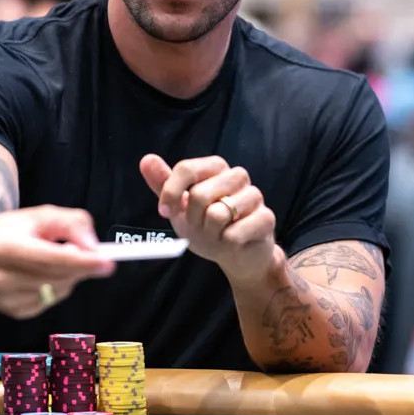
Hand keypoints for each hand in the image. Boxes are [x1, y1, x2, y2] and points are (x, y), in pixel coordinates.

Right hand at [0, 206, 115, 318]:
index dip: (79, 260)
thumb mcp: (36, 216)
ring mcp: (6, 299)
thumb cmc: (6, 232)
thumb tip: (94, 245)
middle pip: (56, 275)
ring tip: (56, 258)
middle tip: (100, 256)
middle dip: (83, 266)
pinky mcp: (15, 312)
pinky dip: (59, 286)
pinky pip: (52, 300)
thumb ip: (69, 222)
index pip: (46, 257)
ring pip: (58, 289)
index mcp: (1, 248)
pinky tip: (44, 274)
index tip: (106, 260)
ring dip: (70, 275)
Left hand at [140, 155, 278, 283]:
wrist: (238, 255)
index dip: (171, 193)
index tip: (165, 212)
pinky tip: (234, 242)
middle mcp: (237, 176)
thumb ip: (164, 184)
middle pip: (200, 194)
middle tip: (200, 227)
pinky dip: (227, 244)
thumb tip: (146, 159)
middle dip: (193, 219)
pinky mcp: (267, 218)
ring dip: (211, 233)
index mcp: (215, 167)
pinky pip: (235, 233)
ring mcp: (254, 196)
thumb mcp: (180, 208)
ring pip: (218, 214)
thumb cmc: (208, 227)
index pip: (187, 169)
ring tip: (218, 235)